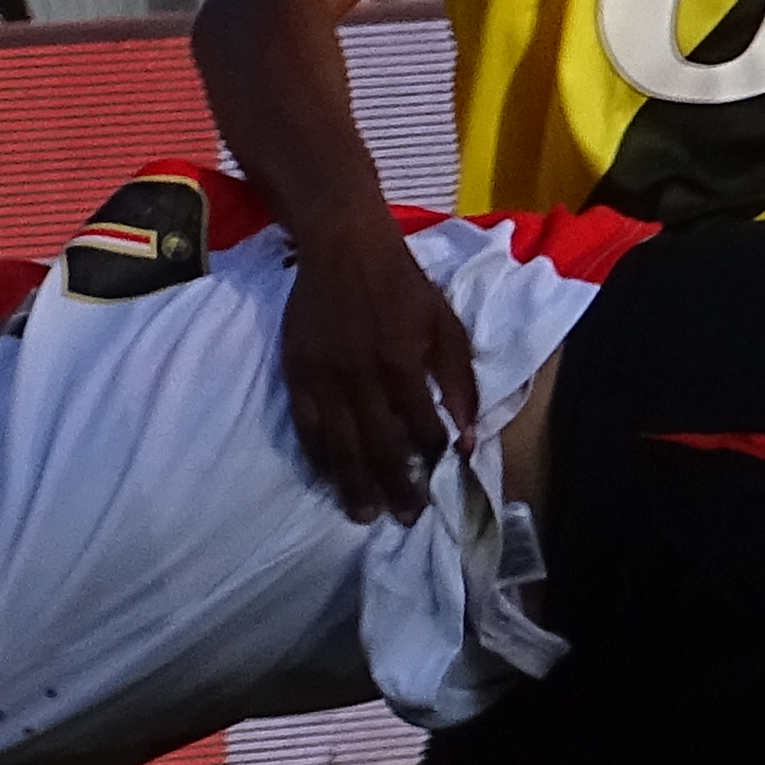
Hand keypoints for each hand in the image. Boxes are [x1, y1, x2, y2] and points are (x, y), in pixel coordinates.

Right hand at [274, 223, 478, 519]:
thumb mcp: (444, 323)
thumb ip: (458, 380)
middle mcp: (361, 377)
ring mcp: (324, 378)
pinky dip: (318, 456)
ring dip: (353, 484)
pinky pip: (306, 426)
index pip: (421, 428)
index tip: (441, 482)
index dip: (432, 459)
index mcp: (402, 364)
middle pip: (379, 447)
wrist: (342, 246)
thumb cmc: (401, 284)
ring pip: (339, 445)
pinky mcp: (297, 372)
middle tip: (406, 518)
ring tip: (365, 515)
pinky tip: (328, 476)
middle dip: (395, 488)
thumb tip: (467, 436)